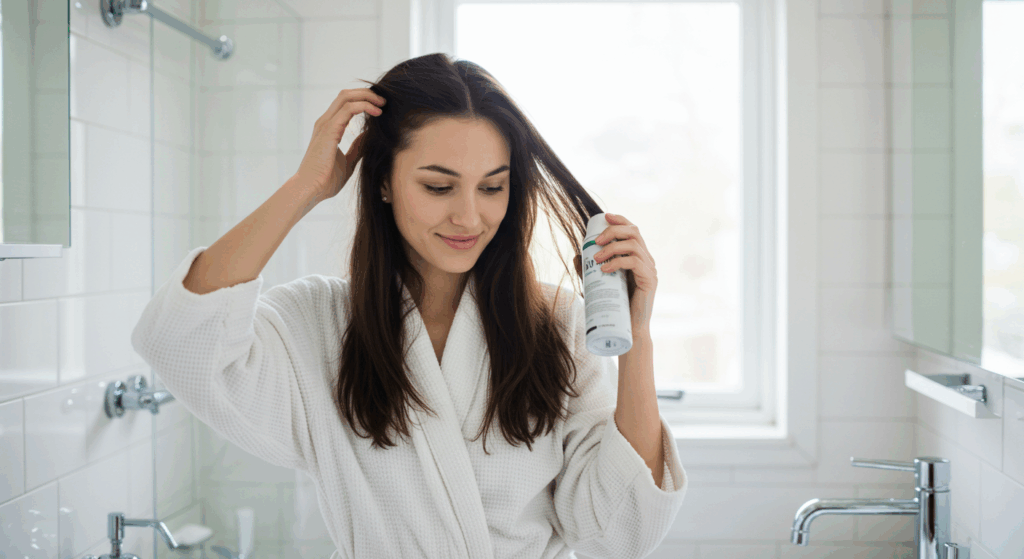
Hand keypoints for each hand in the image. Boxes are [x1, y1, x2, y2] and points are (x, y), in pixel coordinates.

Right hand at [294, 88, 386, 200]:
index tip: (380, 107)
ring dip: (367, 96)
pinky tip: (377, 113)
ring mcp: (325, 124)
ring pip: (346, 97)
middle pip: (346, 95)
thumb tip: (370, 136)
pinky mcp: (329, 130)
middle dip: (366, 93)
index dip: (363, 100)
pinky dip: (364, 106)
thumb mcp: (348, 160)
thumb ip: (357, 147)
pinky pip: (348, 109)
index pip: (345, 103)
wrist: (311, 189)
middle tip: (384, 101)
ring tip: (382, 104)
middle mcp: (325, 122)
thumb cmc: (326, 179)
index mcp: (329, 128)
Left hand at [591, 213, 657, 330]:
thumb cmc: (615, 306)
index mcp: (638, 256)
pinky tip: (604, 269)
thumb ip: (590, 269)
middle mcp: (647, 259)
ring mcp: (650, 269)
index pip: (633, 230)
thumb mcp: (599, 283)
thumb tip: (577, 255)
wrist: (629, 328)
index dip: (620, 220)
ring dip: (612, 247)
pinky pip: (634, 262)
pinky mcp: (650, 280)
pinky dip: (617, 262)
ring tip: (596, 258)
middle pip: (633, 232)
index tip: (605, 216)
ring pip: (633, 245)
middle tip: (595, 241)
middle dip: (612, 231)